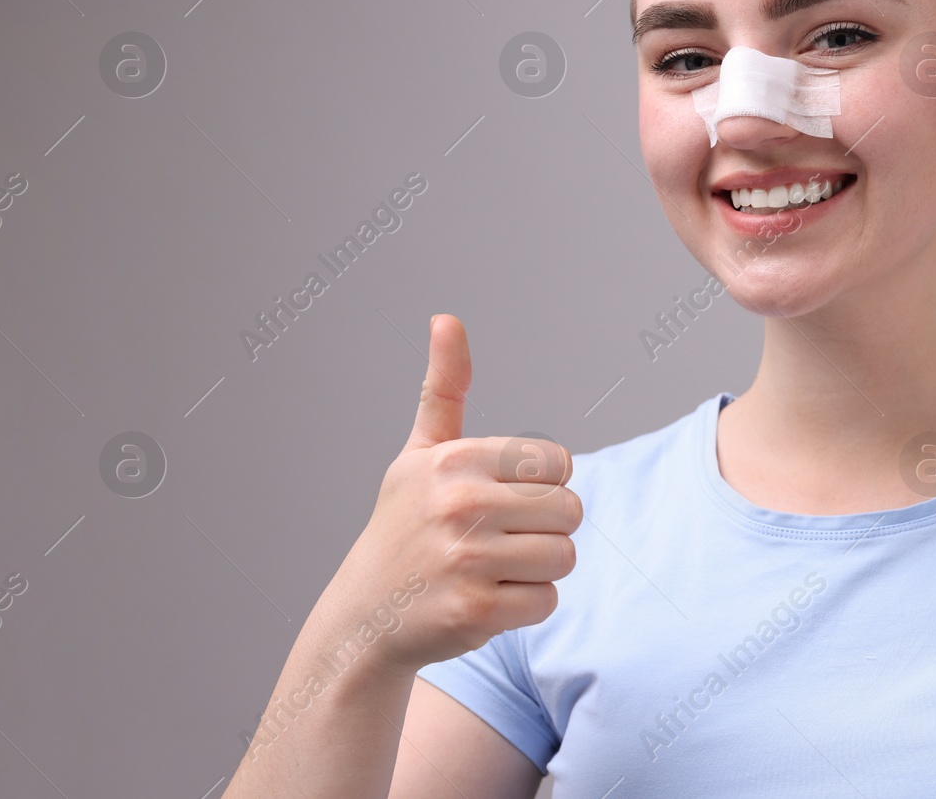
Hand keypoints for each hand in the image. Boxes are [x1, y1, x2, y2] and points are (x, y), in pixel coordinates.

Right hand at [329, 314, 582, 675]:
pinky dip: (525, 605)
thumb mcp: (418, 453)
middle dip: (544, 529)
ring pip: (564, 556)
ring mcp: (468, 560)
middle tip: (496, 540)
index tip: (499, 500)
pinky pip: (548, 600)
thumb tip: (446, 319)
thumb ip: (444, 388)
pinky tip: (484, 600)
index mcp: (455, 459)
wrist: (365, 616)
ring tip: (490, 570)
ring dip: (537, 569)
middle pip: (570, 510)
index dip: (539, 486)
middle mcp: (460, 504)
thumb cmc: (404, 527)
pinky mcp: (477, 611)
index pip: (558, 463)